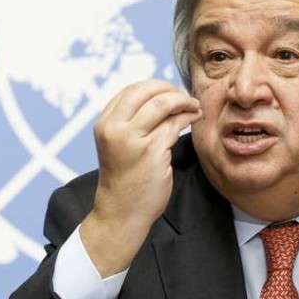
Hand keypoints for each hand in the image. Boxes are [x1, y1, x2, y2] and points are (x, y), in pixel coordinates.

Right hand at [80, 80, 201, 276]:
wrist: (121, 212)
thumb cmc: (124, 179)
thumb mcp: (118, 144)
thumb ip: (131, 121)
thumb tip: (161, 96)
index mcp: (105, 124)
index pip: (131, 90)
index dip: (155, 86)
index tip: (170, 92)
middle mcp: (115, 129)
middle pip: (146, 90)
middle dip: (170, 88)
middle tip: (185, 97)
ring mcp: (133, 140)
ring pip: (164, 104)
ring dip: (184, 101)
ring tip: (194, 106)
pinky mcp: (152, 152)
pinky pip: (175, 124)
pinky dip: (188, 117)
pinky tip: (194, 118)